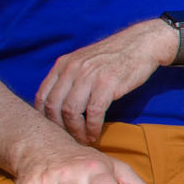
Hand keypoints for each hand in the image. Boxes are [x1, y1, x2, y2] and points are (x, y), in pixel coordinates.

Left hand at [35, 20, 178, 143]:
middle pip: (54, 106)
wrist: (141, 44)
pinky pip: (93, 112)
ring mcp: (89, 76)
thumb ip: (69, 77)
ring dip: (76, 131)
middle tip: (68, 139)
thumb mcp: (84, 61)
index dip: (45, 118)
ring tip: (83, 139)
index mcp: (63, 64)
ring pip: (71, 111)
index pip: (42, 96)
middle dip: (59, 128)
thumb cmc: (115, 57)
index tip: (54, 129)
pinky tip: (95, 133)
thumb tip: (58, 103)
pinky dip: (92, 128)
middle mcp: (72, 69)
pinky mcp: (107, 84)